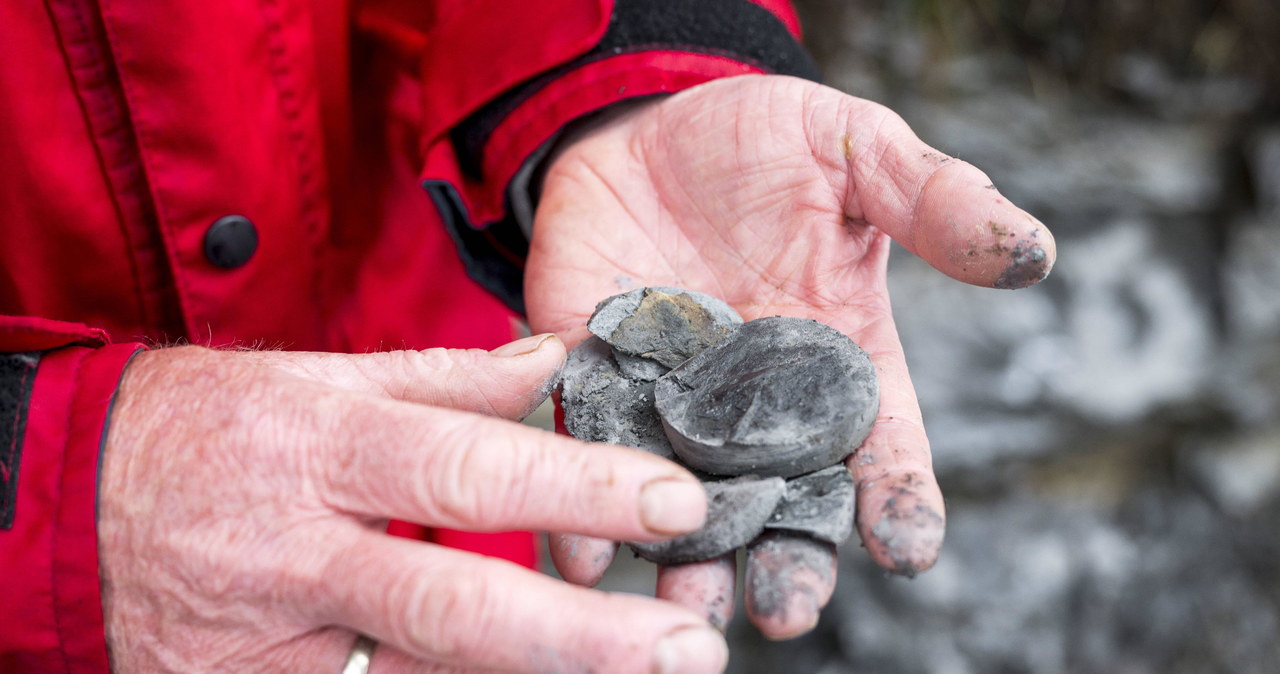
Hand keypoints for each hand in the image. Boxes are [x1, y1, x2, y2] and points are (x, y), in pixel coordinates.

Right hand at [99, 337, 731, 672]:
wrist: (67, 504)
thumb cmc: (209, 428)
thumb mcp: (316, 379)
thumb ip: (445, 378)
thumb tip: (554, 360)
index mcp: (324, 452)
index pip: (465, 470)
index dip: (575, 489)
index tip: (674, 501)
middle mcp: (299, 557)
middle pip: (454, 604)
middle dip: (583, 636)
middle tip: (689, 648)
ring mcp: (270, 647)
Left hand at [527, 75, 1055, 637]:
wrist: (642, 124)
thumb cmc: (761, 140)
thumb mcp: (855, 150)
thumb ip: (934, 199)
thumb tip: (1035, 251)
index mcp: (838, 360)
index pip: (881, 445)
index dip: (899, 497)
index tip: (908, 546)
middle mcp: (758, 405)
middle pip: (785, 503)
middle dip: (788, 561)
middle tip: (785, 611)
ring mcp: (672, 403)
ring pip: (686, 503)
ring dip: (687, 562)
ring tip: (686, 612)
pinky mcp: (591, 384)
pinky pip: (586, 453)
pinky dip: (583, 506)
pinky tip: (584, 551)